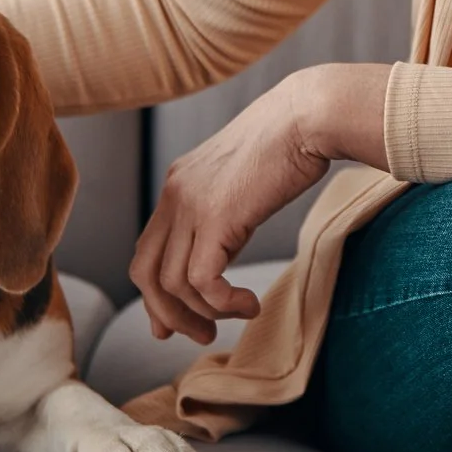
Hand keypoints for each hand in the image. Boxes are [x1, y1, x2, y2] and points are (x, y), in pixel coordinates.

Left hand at [130, 64, 387, 344]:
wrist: (306, 116)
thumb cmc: (290, 142)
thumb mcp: (242, 179)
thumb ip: (222, 210)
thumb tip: (220, 249)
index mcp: (177, 184)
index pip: (147, 250)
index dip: (155, 294)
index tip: (174, 322)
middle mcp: (174, 195)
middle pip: (145, 273)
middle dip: (167, 313)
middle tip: (200, 335)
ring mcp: (190, 206)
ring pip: (172, 284)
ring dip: (202, 313)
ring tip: (238, 315)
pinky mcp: (215, 218)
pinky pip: (202, 281)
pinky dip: (223, 303)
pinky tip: (250, 304)